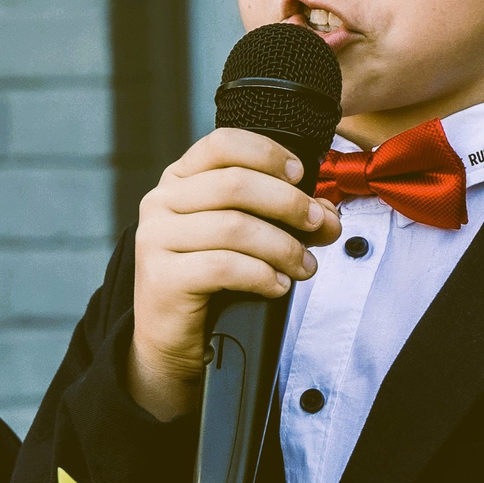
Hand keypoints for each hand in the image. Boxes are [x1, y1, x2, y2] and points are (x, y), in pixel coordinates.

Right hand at [127, 128, 337, 420]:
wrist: (173, 338)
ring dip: (282, 246)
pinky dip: (261, 275)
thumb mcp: (246, 238)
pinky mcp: (162, 276)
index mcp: (180, 180)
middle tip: (319, 225)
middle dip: (288, 204)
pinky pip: (223, 267)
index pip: (223, 144)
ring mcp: (156, 238)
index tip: (301, 174)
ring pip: (234, 226)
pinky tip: (278, 285)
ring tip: (305, 266)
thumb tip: (326, 213)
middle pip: (235, 183)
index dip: (268, 153)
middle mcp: (162, 201)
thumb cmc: (211, 281)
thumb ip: (282, 217)